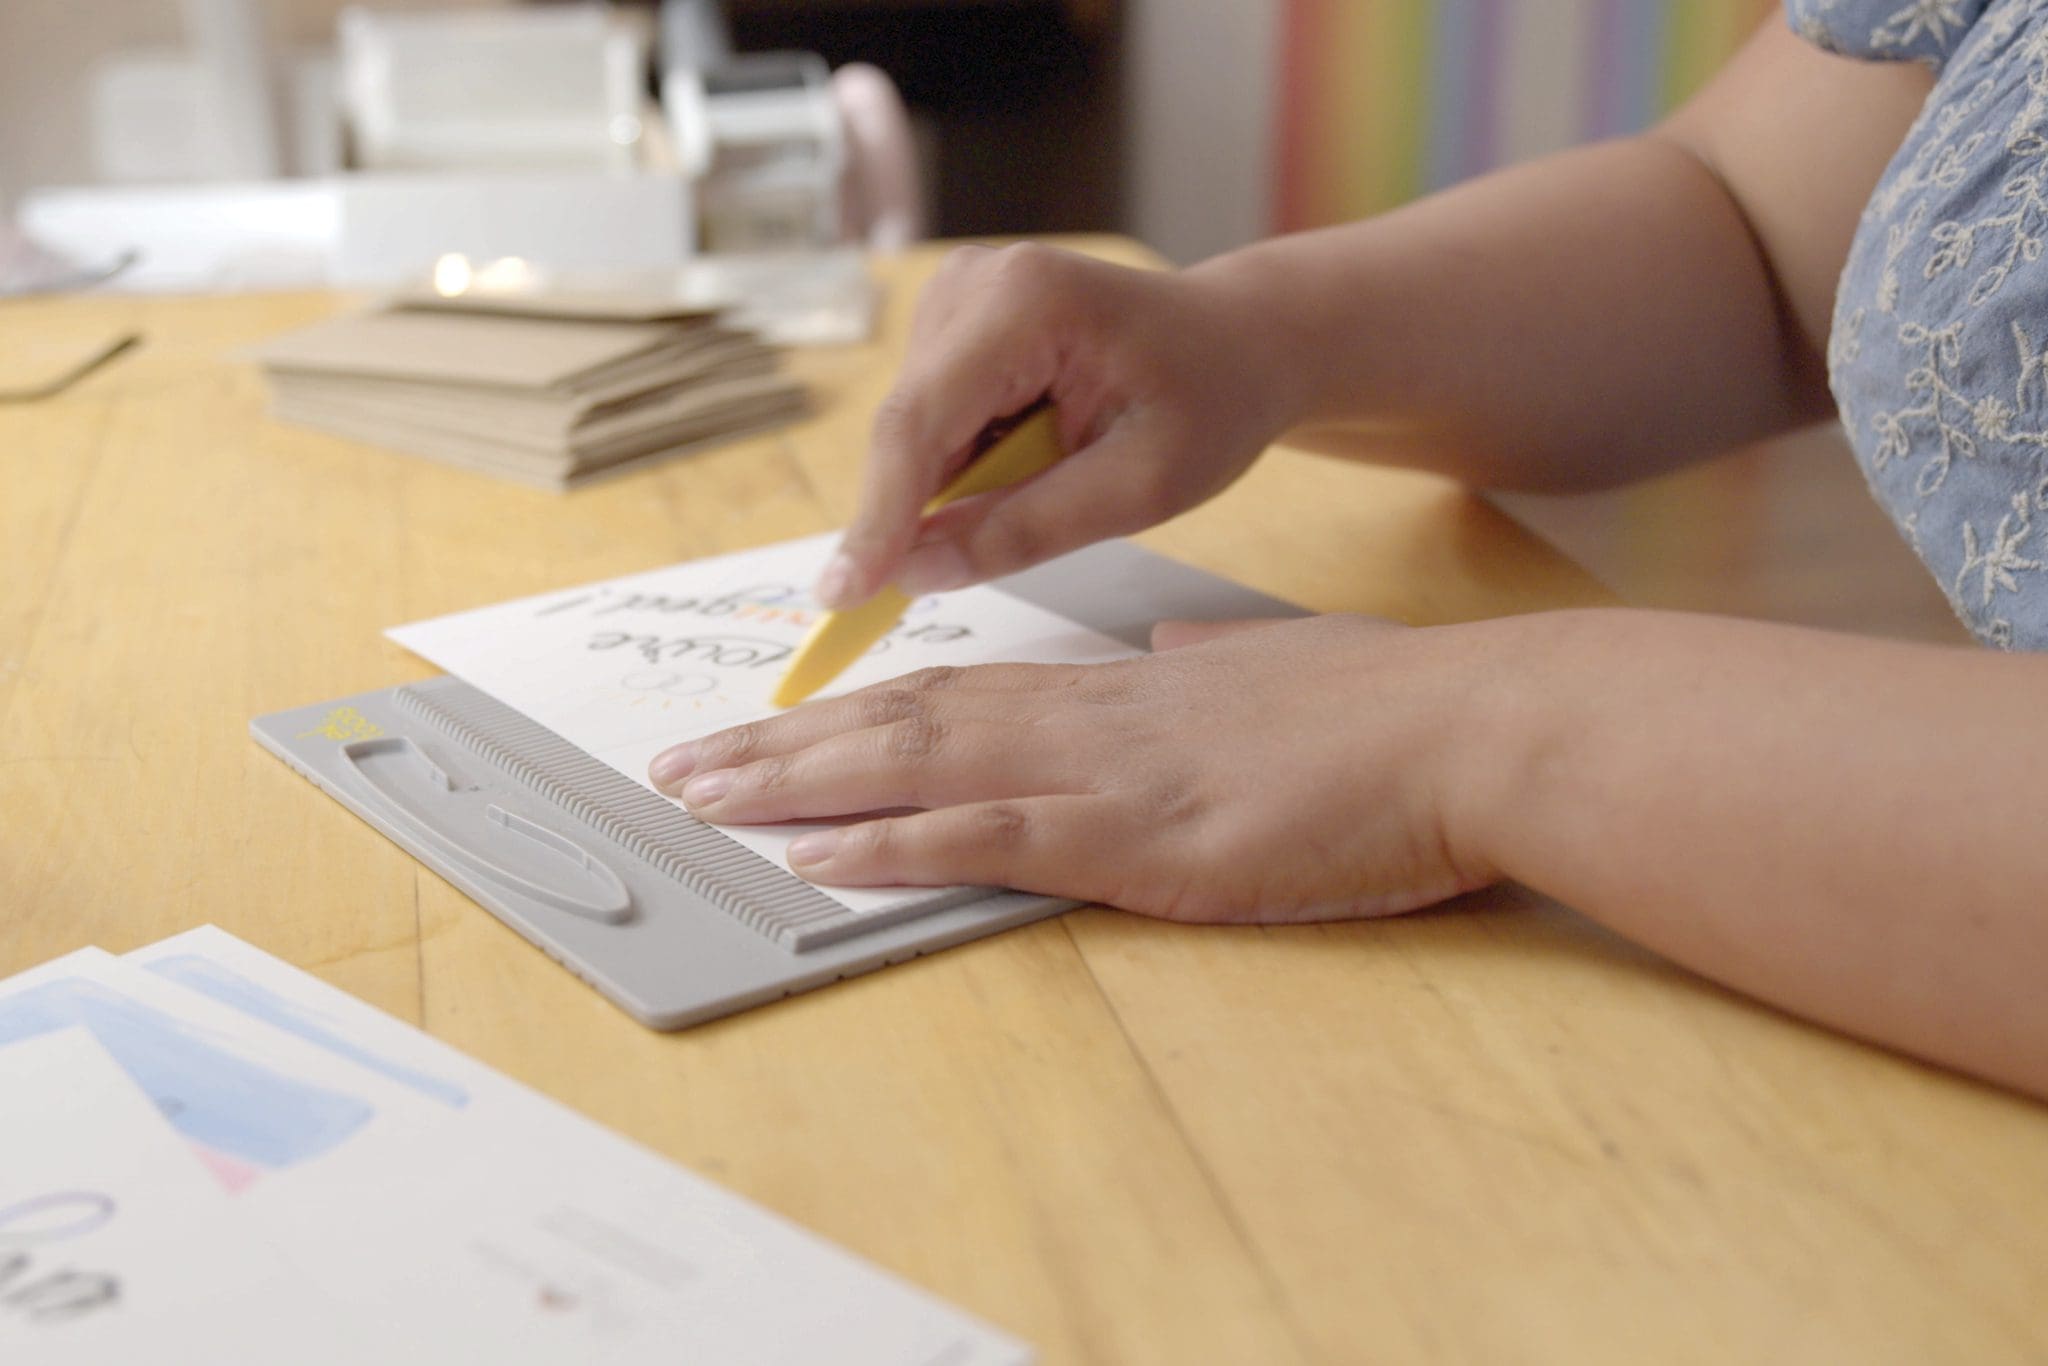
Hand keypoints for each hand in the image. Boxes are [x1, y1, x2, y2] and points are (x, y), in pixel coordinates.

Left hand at [647, 617, 1502, 922]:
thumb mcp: (1281, 668)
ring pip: (918, 766)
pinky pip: (987, 837)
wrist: (1465, 728)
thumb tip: (1173, 648)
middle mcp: (1090, 718)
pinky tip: (817, 854)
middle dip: (784, 747)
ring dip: (798, 787)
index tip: (780, 726)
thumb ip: (1213, 661)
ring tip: (703, 800)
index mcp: (1122, 689)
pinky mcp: (1139, 837)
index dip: (856, 712)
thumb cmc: (1389, 710)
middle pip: (905, 720)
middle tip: (685, 764)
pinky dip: (890, 844)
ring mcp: (1107, 773)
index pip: (958, 694)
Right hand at [814, 244, 1304, 609]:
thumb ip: (1027, 530)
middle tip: (954, 580)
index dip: (878, 518)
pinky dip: (969, 463)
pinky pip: (932, 421)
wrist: (1242, 341)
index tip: (844, 597)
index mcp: (1027, 302)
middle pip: (908, 428)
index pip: (920, 424)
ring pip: (914, 432)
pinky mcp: (955, 320)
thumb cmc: (1210, 402)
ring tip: (1062, 472)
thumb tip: (916, 575)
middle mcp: (975, 281)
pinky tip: (1039, 454)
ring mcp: (958, 294)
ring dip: (961, 485)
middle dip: (918, 512)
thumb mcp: (1141, 487)